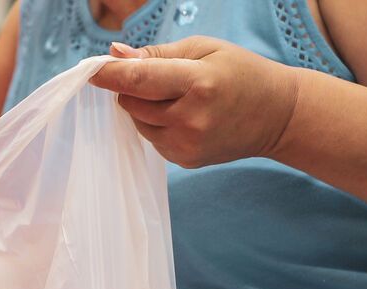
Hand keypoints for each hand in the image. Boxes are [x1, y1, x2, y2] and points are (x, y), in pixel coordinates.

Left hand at [90, 37, 300, 167]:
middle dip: (132, 87)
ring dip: (144, 107)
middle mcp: (190, 119)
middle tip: (156, 77)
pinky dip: (157, 125)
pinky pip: (151, 138)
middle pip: (132, 102)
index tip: (90, 71)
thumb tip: (115, 54)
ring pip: (137, 122)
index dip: (110, 76)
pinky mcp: (184, 161)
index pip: (140, 80)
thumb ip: (157, 54)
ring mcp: (187, 145)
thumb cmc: (240, 73)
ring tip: (177, 97)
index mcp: (198, 83)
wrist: (276, 115)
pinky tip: (184, 116)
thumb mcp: (204, 49)